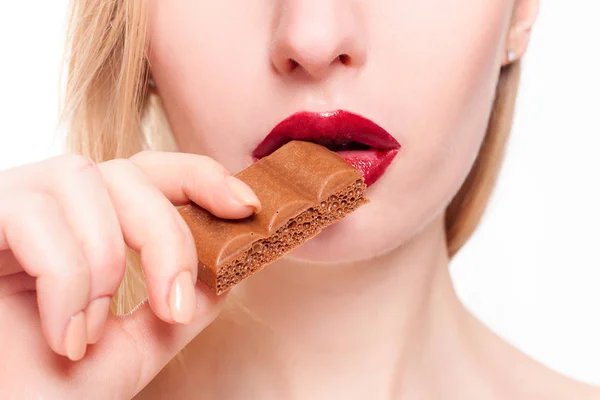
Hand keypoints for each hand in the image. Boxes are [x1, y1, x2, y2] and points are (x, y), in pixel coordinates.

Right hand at [0, 151, 259, 398]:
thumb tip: (232, 256)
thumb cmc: (52, 390)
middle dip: (164, 235)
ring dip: (105, 263)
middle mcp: (48, 208)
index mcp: (86, 227)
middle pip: (125, 171)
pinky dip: (65, 279)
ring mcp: (6, 208)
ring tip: (89, 334)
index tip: (245, 207)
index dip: (200, 175)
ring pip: (82, 181)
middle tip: (171, 306)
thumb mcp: (144, 341)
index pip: (148, 171)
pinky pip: (31, 214)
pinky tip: (63, 336)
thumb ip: (188, 295)